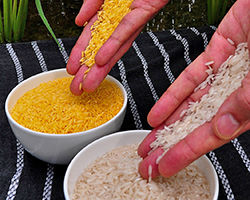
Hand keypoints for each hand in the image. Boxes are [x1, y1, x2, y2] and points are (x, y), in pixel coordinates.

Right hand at [66, 0, 169, 94]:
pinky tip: (101, 59)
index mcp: (110, 18)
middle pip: (103, 51)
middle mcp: (120, 23)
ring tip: (89, 84)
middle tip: (78, 90)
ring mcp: (132, 20)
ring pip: (114, 47)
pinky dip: (113, 44)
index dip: (81, 57)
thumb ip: (90, 3)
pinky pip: (127, 30)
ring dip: (100, 67)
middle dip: (89, 71)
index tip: (72, 72)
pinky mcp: (144, 11)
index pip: (92, 41)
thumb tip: (78, 22)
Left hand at [138, 0, 249, 178]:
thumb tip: (223, 129)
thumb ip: (247, 100)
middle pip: (196, 127)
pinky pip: (190, 79)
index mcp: (249, 105)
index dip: (186, 154)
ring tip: (148, 142)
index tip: (163, 167)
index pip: (212, 137)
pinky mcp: (216, 55)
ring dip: (166, 125)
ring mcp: (224, 75)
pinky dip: (172, 96)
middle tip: (148, 162)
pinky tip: (156, 114)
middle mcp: (236, 94)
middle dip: (169, 145)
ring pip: (189, 107)